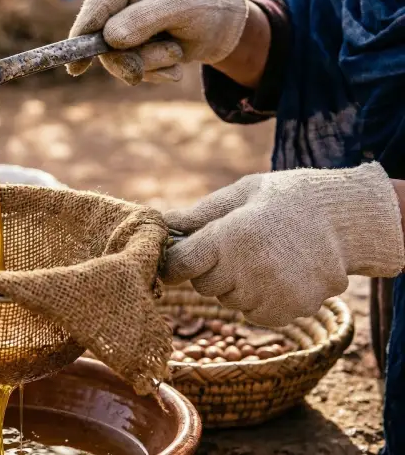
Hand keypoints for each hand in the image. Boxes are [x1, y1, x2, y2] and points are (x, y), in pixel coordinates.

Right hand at [67, 0, 248, 84]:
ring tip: (176, 52)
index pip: (95, 8)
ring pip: (119, 60)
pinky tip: (176, 61)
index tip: (75, 66)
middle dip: (130, 59)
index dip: (81, 37)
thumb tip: (110, 39)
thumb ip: (142, 21)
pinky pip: (133, 69)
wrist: (226, 26)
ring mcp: (126, 25)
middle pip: (102, 42)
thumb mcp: (178, 8)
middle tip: (142, 71)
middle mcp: (122, 0)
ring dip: (151, 65)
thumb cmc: (205, 5)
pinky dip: (157, 72)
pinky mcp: (135, 46)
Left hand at [162, 163, 404, 326]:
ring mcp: (271, 294)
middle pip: (203, 285)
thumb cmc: (286, 199)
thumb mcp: (240, 194)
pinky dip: (260, 301)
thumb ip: (198, 215)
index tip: (180, 258)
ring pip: (229, 301)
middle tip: (237, 247)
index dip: (175, 262)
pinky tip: (278, 275)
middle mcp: (249, 269)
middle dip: (211, 269)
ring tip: (264, 257)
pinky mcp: (290, 311)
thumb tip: (160, 222)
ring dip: (237, 285)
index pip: (180, 265)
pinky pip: (255, 314)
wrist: (348, 219)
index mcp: (231, 236)